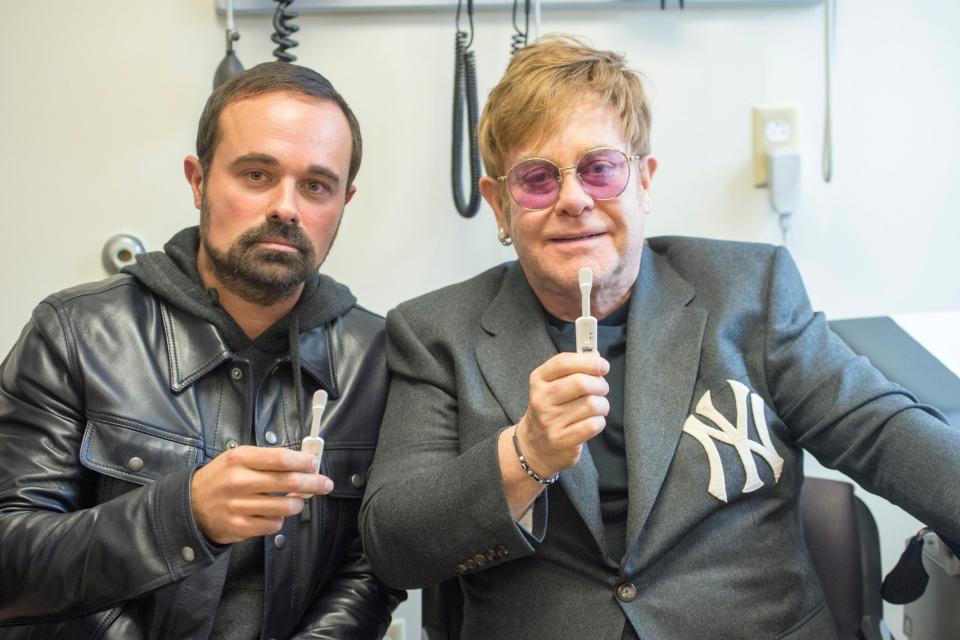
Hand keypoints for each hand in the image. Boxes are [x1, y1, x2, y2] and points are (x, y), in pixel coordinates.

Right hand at [191, 446, 333, 543]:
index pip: (282, 459)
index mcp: (240, 459)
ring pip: (285, 507)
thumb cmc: (220, 478)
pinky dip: (280, 519)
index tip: (315, 464)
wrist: (190, 506)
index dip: (304, 462)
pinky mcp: (240, 526)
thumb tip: (301, 462)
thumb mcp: (238, 458)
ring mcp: (239, 506)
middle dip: (314, 483)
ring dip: (298, 504)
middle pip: (289, 482)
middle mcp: (239, 481)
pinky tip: (275, 513)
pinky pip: (273, 525)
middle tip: (325, 484)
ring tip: (298, 501)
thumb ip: (267, 458)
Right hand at [517, 352, 609, 478]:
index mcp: (539, 380)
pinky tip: (592, 421)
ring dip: (602, 405)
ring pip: (591, 404)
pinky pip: (593, 425)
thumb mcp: (552, 384)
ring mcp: (549, 421)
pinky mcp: (561, 439)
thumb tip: (596, 356)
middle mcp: (541, 399)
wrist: (534, 444)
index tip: (603, 366)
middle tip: (601, 389)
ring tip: (597, 408)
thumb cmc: (551, 409)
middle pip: (581, 383)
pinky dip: (599, 421)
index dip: (589, 361)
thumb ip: (573, 369)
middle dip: (600, 384)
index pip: (564, 362)